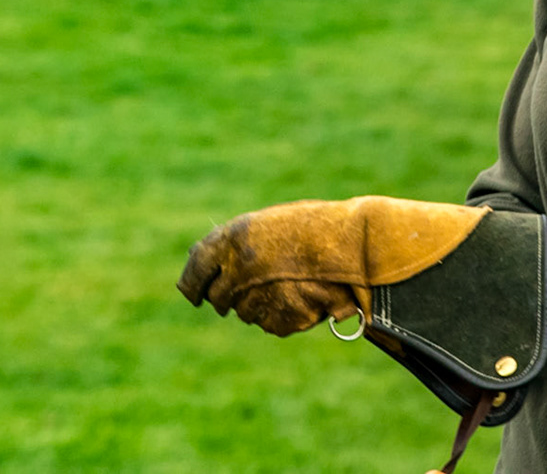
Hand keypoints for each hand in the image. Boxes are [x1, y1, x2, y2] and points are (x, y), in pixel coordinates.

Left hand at [178, 212, 359, 335]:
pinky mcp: (281, 317)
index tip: (194, 294)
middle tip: (238, 297)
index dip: (193, 283)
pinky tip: (297, 299)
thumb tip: (205, 258)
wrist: (353, 245)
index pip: (197, 266)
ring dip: (255, 306)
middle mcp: (239, 268)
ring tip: (282, 289)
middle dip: (225, 299)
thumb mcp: (269, 223)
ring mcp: (259, 296)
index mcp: (233, 238)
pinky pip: (270, 323)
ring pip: (244, 313)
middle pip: (218, 297)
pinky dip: (278, 316)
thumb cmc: (315, 228)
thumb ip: (238, 241)